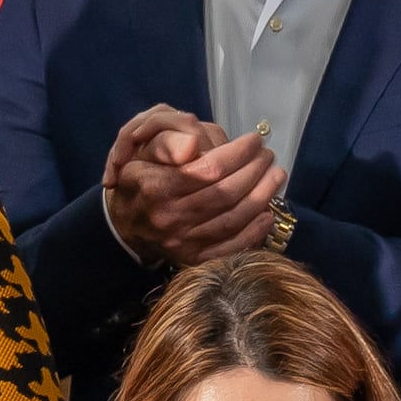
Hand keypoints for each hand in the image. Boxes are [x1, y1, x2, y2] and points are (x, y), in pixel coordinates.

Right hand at [100, 108, 283, 265]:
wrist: (125, 225)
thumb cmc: (139, 183)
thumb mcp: (140, 155)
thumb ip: (165, 143)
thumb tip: (193, 142)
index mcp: (157, 188)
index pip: (209, 168)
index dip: (238, 153)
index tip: (253, 140)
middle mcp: (170, 218)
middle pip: (226, 193)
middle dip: (254, 170)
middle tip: (267, 155)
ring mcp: (183, 242)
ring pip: (233, 218)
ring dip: (262, 195)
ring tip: (275, 175)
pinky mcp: (193, 260)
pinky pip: (231, 248)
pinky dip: (254, 231)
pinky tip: (267, 213)